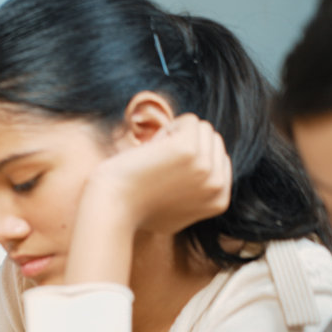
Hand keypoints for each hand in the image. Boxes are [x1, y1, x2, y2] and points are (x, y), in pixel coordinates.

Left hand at [83, 114, 231, 237]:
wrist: (112, 208)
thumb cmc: (136, 208)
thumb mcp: (177, 211)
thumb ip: (198, 196)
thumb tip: (207, 172)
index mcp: (220, 200)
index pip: (219, 158)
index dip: (191, 160)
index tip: (167, 177)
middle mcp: (217, 185)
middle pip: (213, 140)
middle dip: (186, 146)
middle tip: (157, 168)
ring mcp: (206, 167)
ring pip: (202, 128)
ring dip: (175, 137)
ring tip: (154, 159)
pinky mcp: (189, 150)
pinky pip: (189, 120)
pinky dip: (167, 129)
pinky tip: (150, 150)